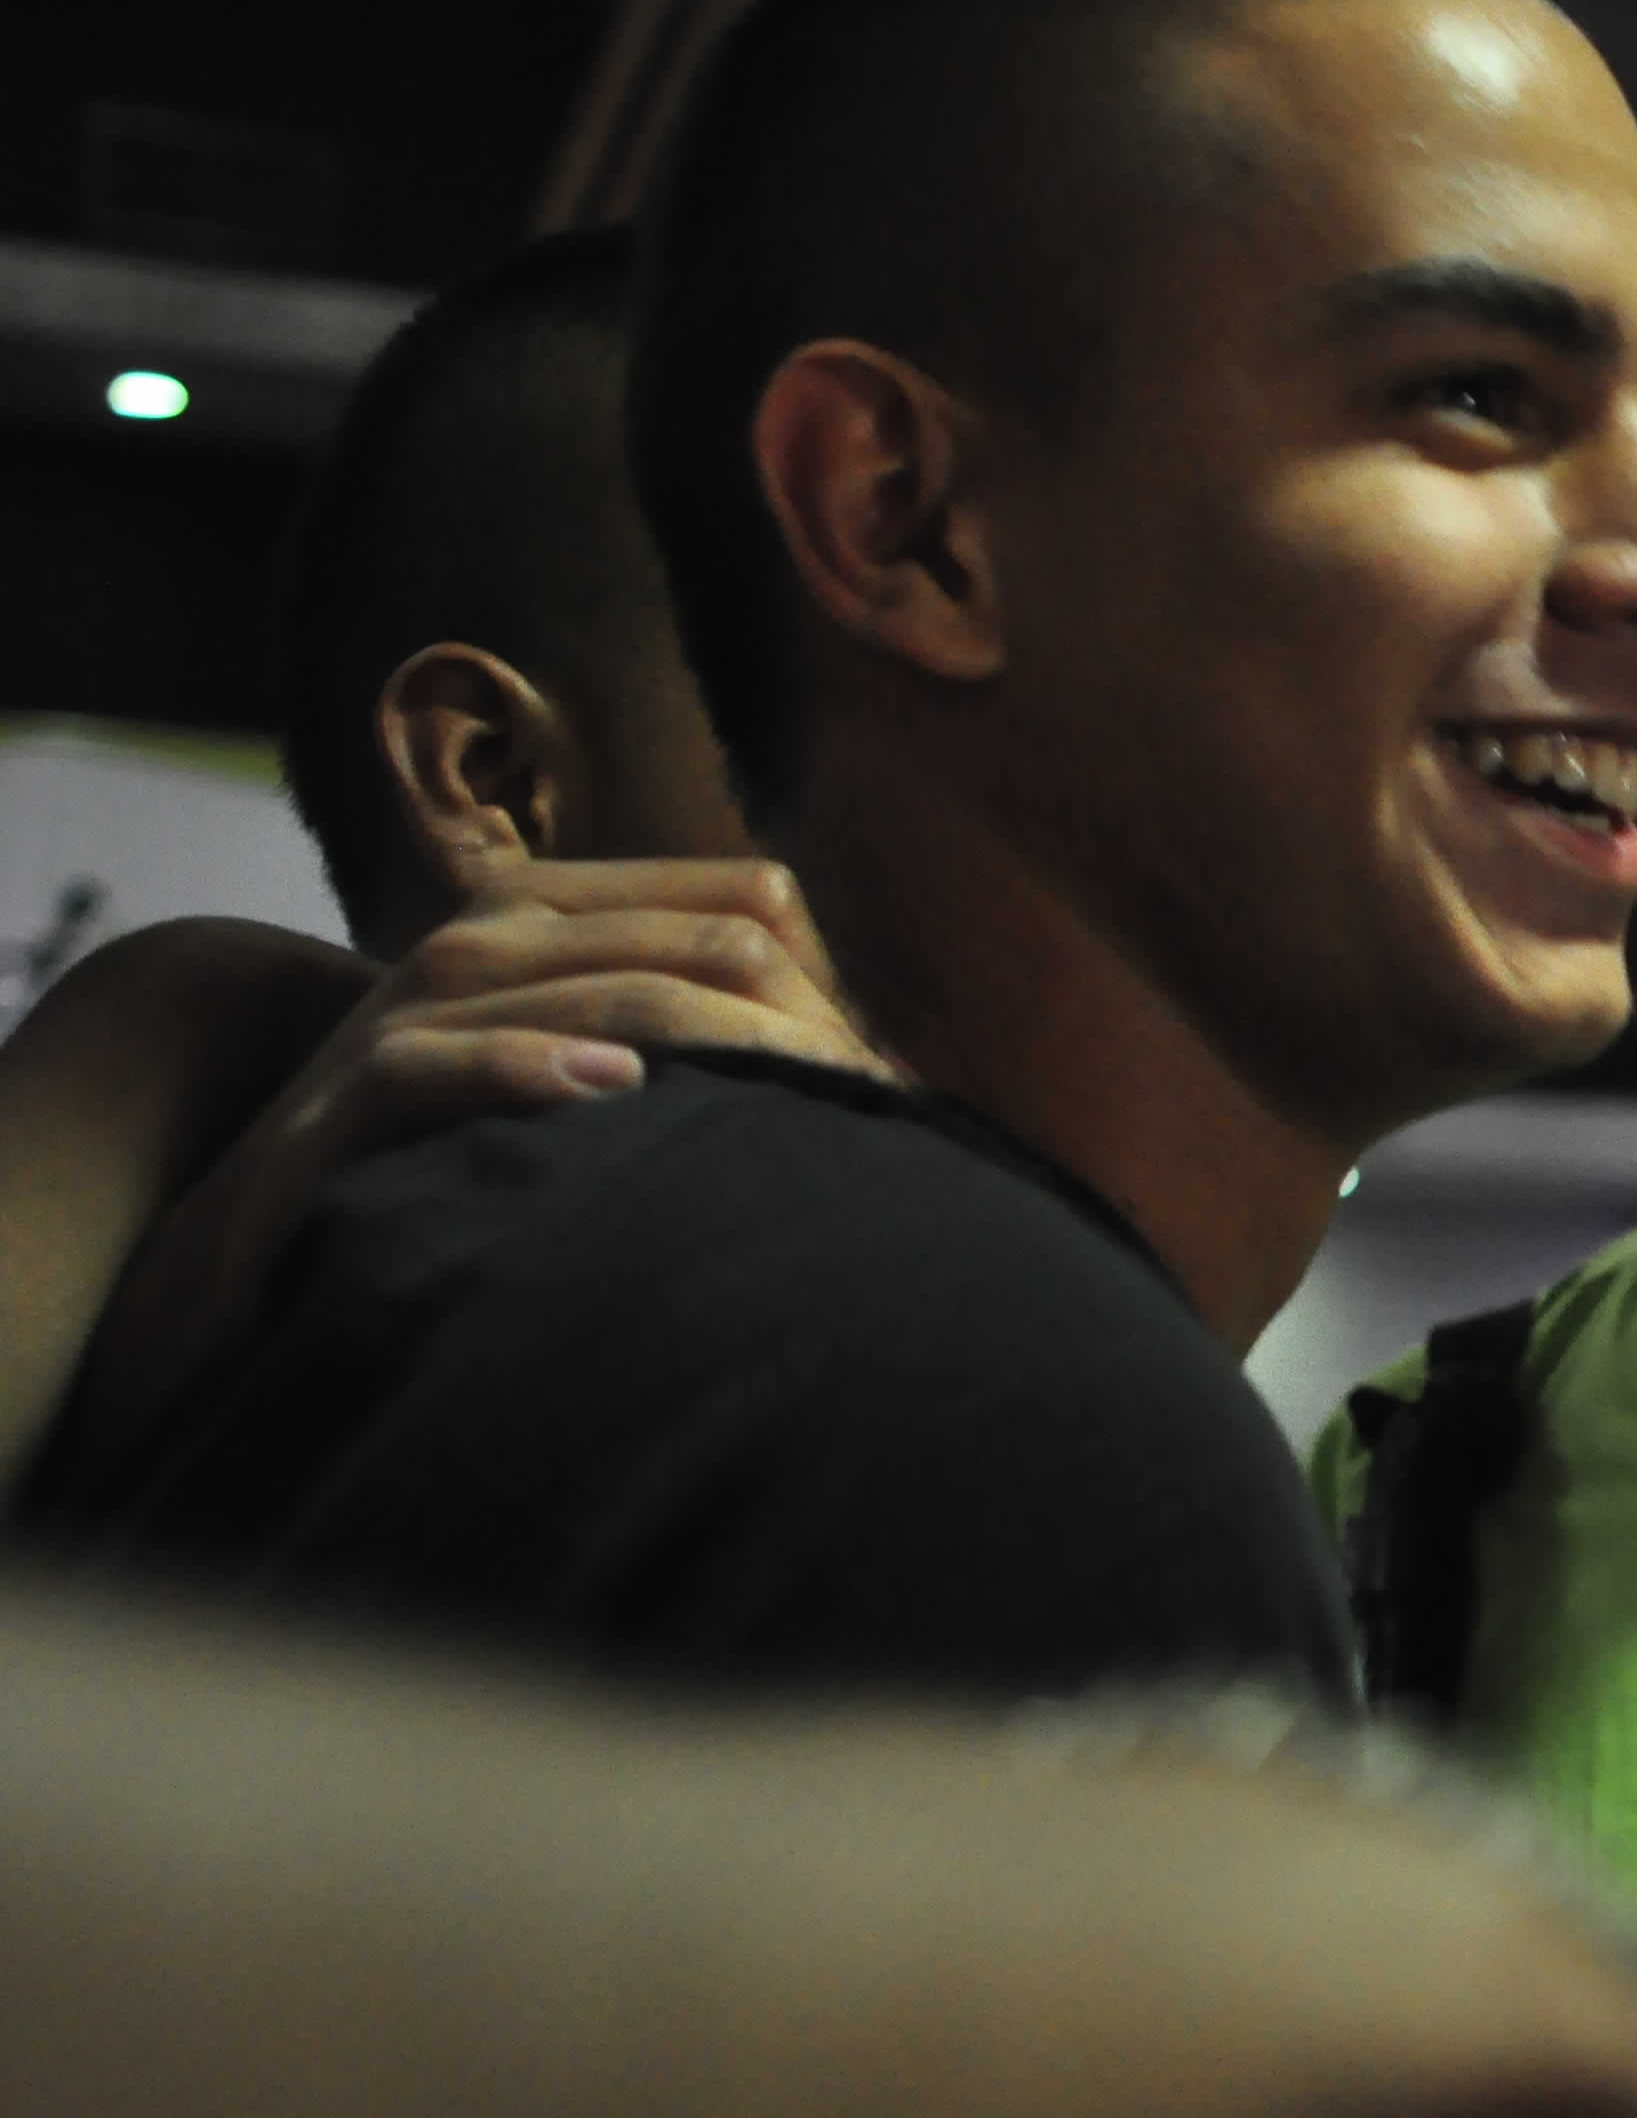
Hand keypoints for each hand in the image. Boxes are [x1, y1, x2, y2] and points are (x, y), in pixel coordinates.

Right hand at [71, 861, 888, 1462]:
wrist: (262, 1212)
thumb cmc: (455, 1142)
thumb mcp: (583, 1069)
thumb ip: (697, 1046)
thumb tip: (881, 1081)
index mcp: (565, 911)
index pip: (749, 905)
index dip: (835, 991)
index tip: (893, 1095)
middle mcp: (500, 932)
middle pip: (709, 946)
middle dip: (809, 1032)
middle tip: (882, 1124)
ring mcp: (425, 1000)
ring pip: (614, 992)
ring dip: (729, 1051)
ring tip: (812, 1112)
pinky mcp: (361, 1082)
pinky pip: (455, 1060)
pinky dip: (538, 1068)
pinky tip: (614, 1091)